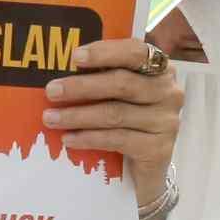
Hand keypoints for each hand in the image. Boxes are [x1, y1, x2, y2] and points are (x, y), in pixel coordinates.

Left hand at [42, 40, 183, 219]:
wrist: (146, 167)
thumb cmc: (129, 121)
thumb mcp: (120, 95)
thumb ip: (103, 78)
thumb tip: (62, 71)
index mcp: (160, 69)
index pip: (135, 52)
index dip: (105, 52)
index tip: (75, 57)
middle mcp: (168, 93)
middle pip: (122, 84)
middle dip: (82, 86)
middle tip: (52, 91)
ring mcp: (166, 122)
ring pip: (116, 114)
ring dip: (78, 115)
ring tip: (51, 118)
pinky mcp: (159, 148)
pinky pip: (117, 140)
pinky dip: (89, 138)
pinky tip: (69, 139)